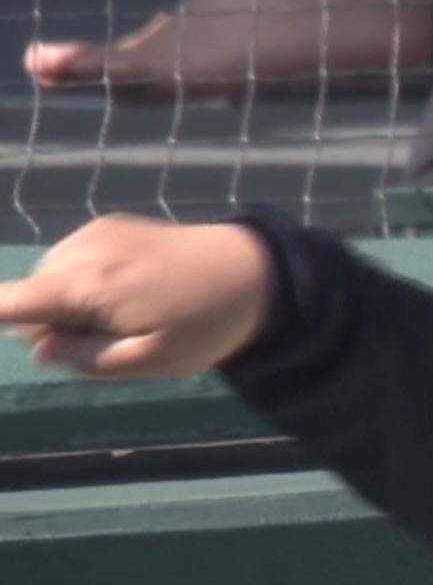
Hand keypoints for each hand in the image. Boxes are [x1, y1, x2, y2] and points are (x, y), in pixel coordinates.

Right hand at [0, 215, 273, 377]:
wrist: (255, 271)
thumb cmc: (207, 324)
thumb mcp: (151, 359)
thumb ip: (87, 358)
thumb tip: (38, 350)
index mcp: (87, 285)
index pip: (8, 301)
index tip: (7, 325)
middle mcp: (82, 250)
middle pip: (33, 295)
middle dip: (54, 323)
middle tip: (115, 339)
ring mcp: (97, 232)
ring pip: (53, 277)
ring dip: (73, 302)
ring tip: (132, 316)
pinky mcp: (112, 225)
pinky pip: (76, 259)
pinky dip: (88, 281)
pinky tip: (135, 293)